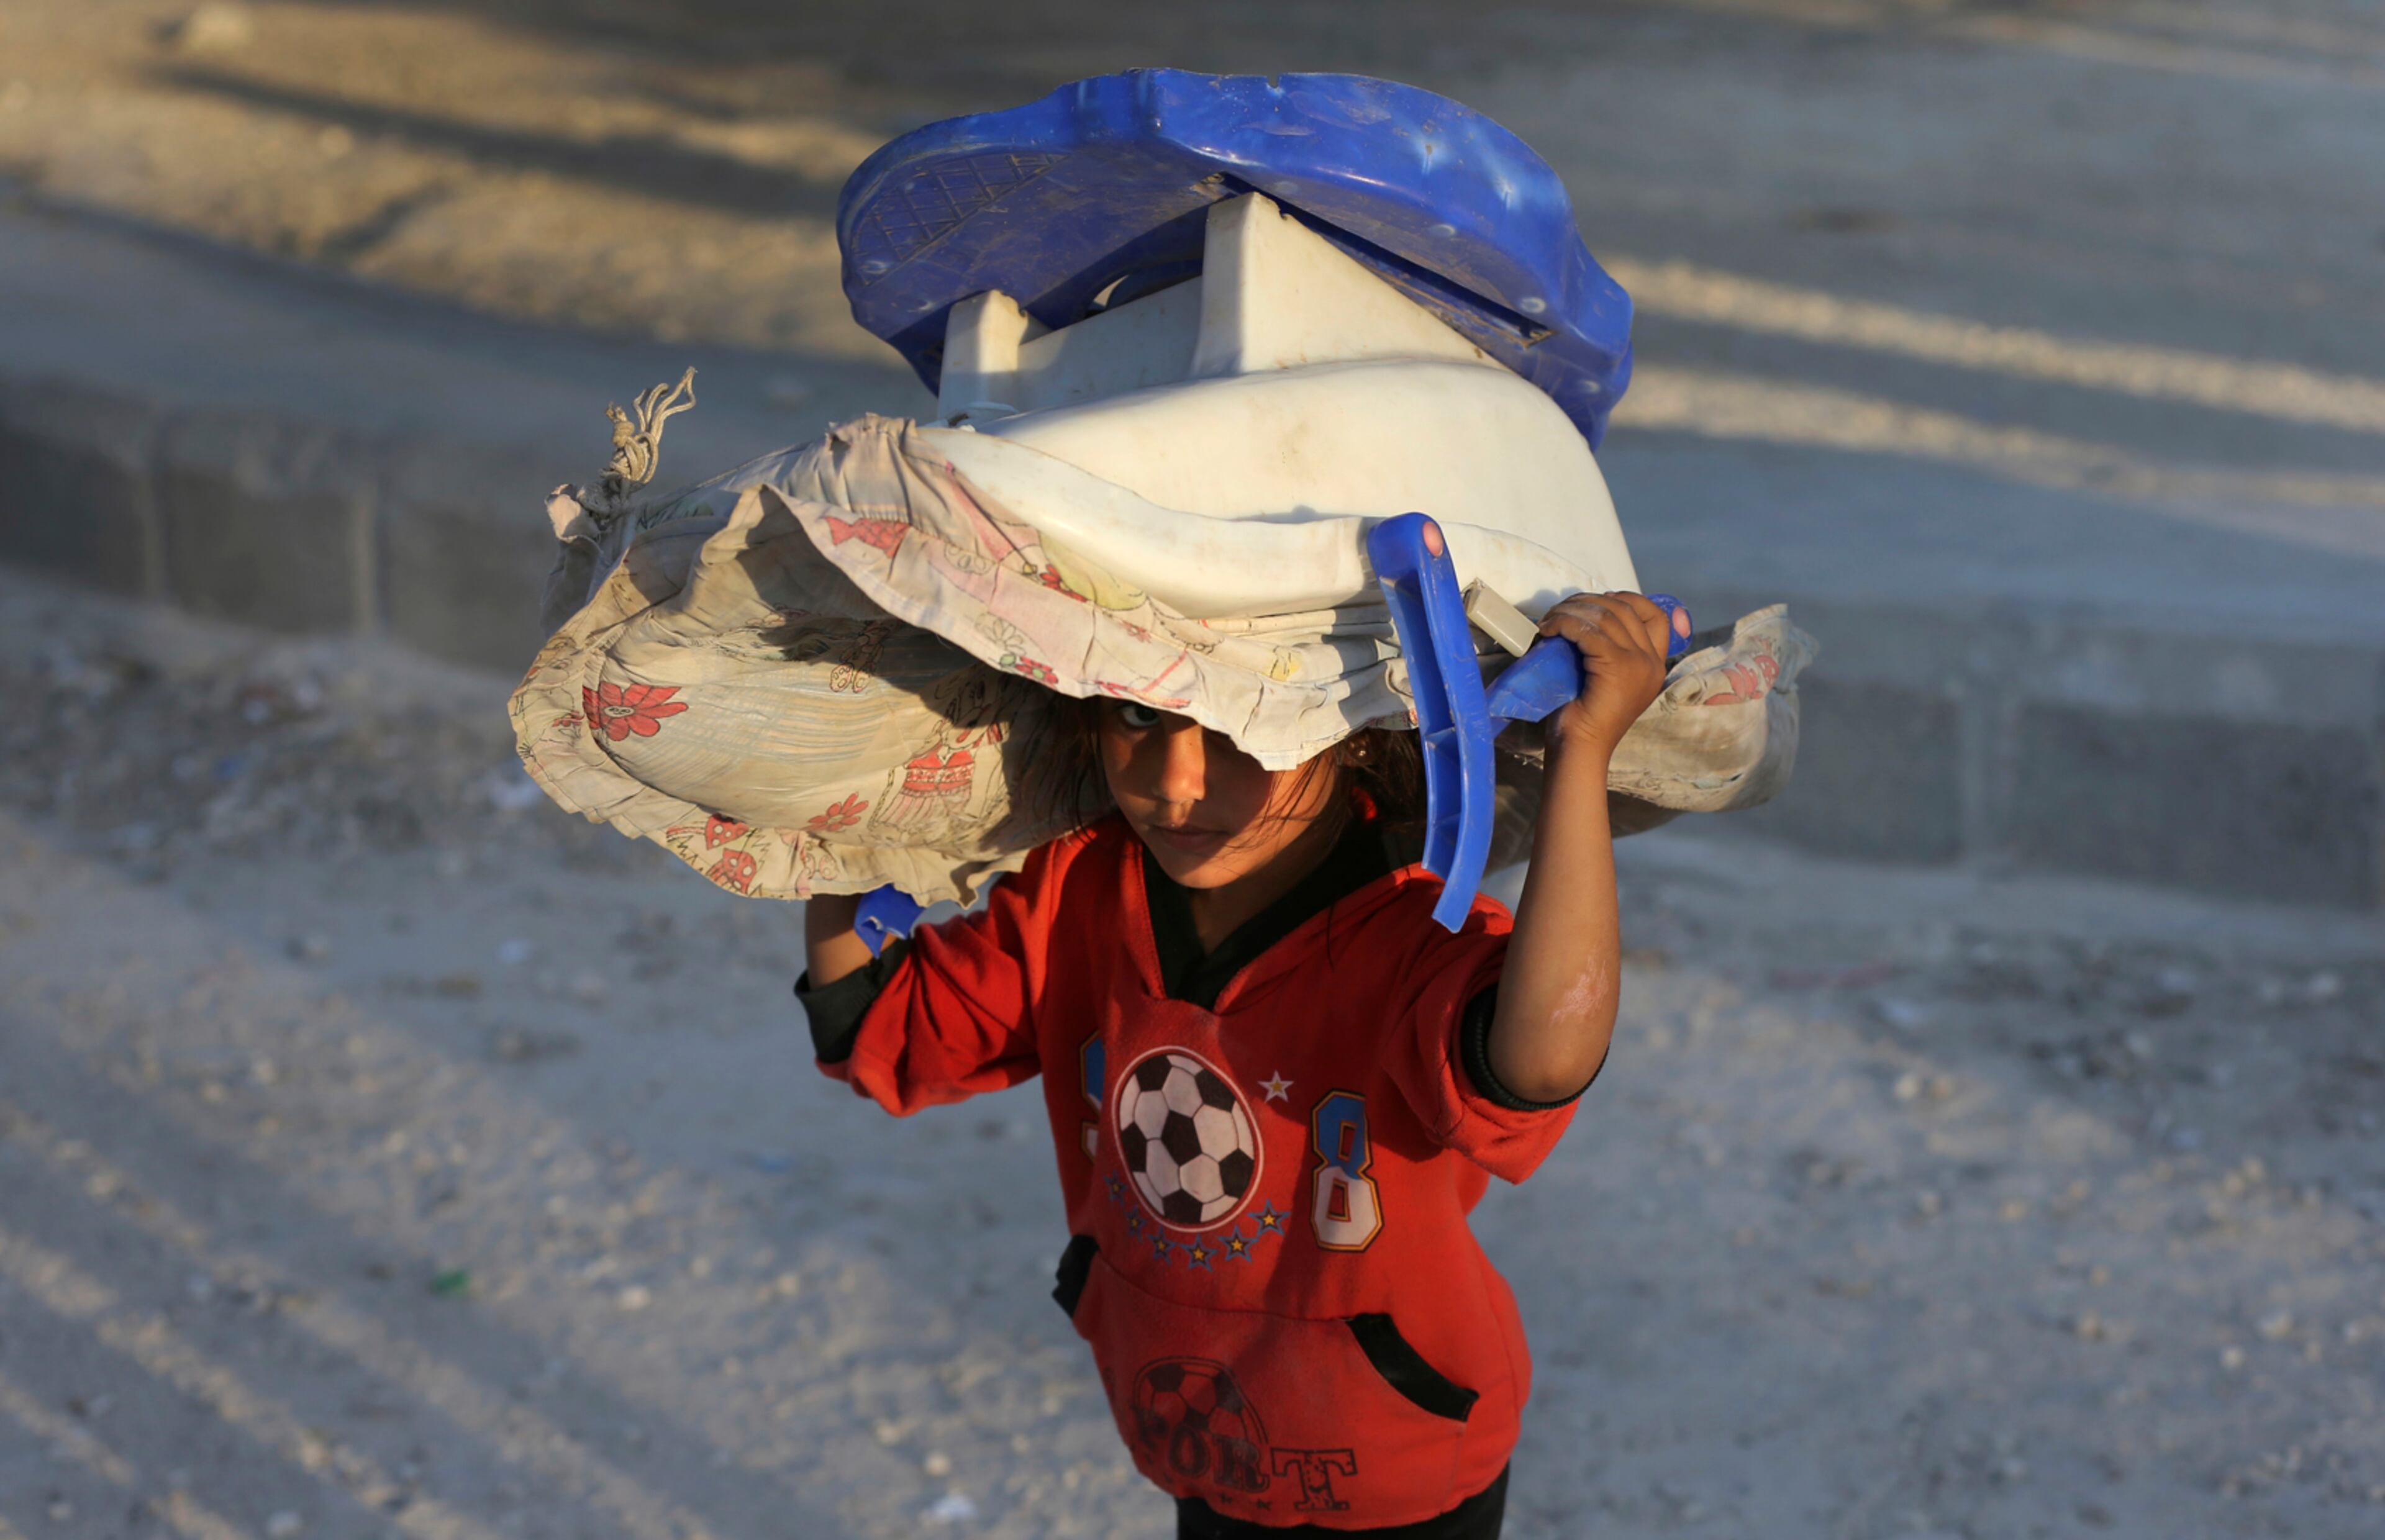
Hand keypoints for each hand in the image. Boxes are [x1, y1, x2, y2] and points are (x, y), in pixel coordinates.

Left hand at [1536, 592, 1674, 758]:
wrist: (1580, 749)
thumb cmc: (1583, 717)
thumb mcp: (1603, 677)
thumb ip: (1607, 650)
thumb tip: (1585, 616)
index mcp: (1654, 664)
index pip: (1654, 614)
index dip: (1625, 599)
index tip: (1595, 601)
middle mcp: (1652, 662)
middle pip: (1625, 608)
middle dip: (1587, 602)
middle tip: (1559, 611)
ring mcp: (1639, 664)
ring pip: (1605, 615)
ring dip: (1571, 611)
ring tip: (1549, 621)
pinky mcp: (1618, 667)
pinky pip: (1590, 630)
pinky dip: (1565, 623)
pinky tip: (1548, 630)